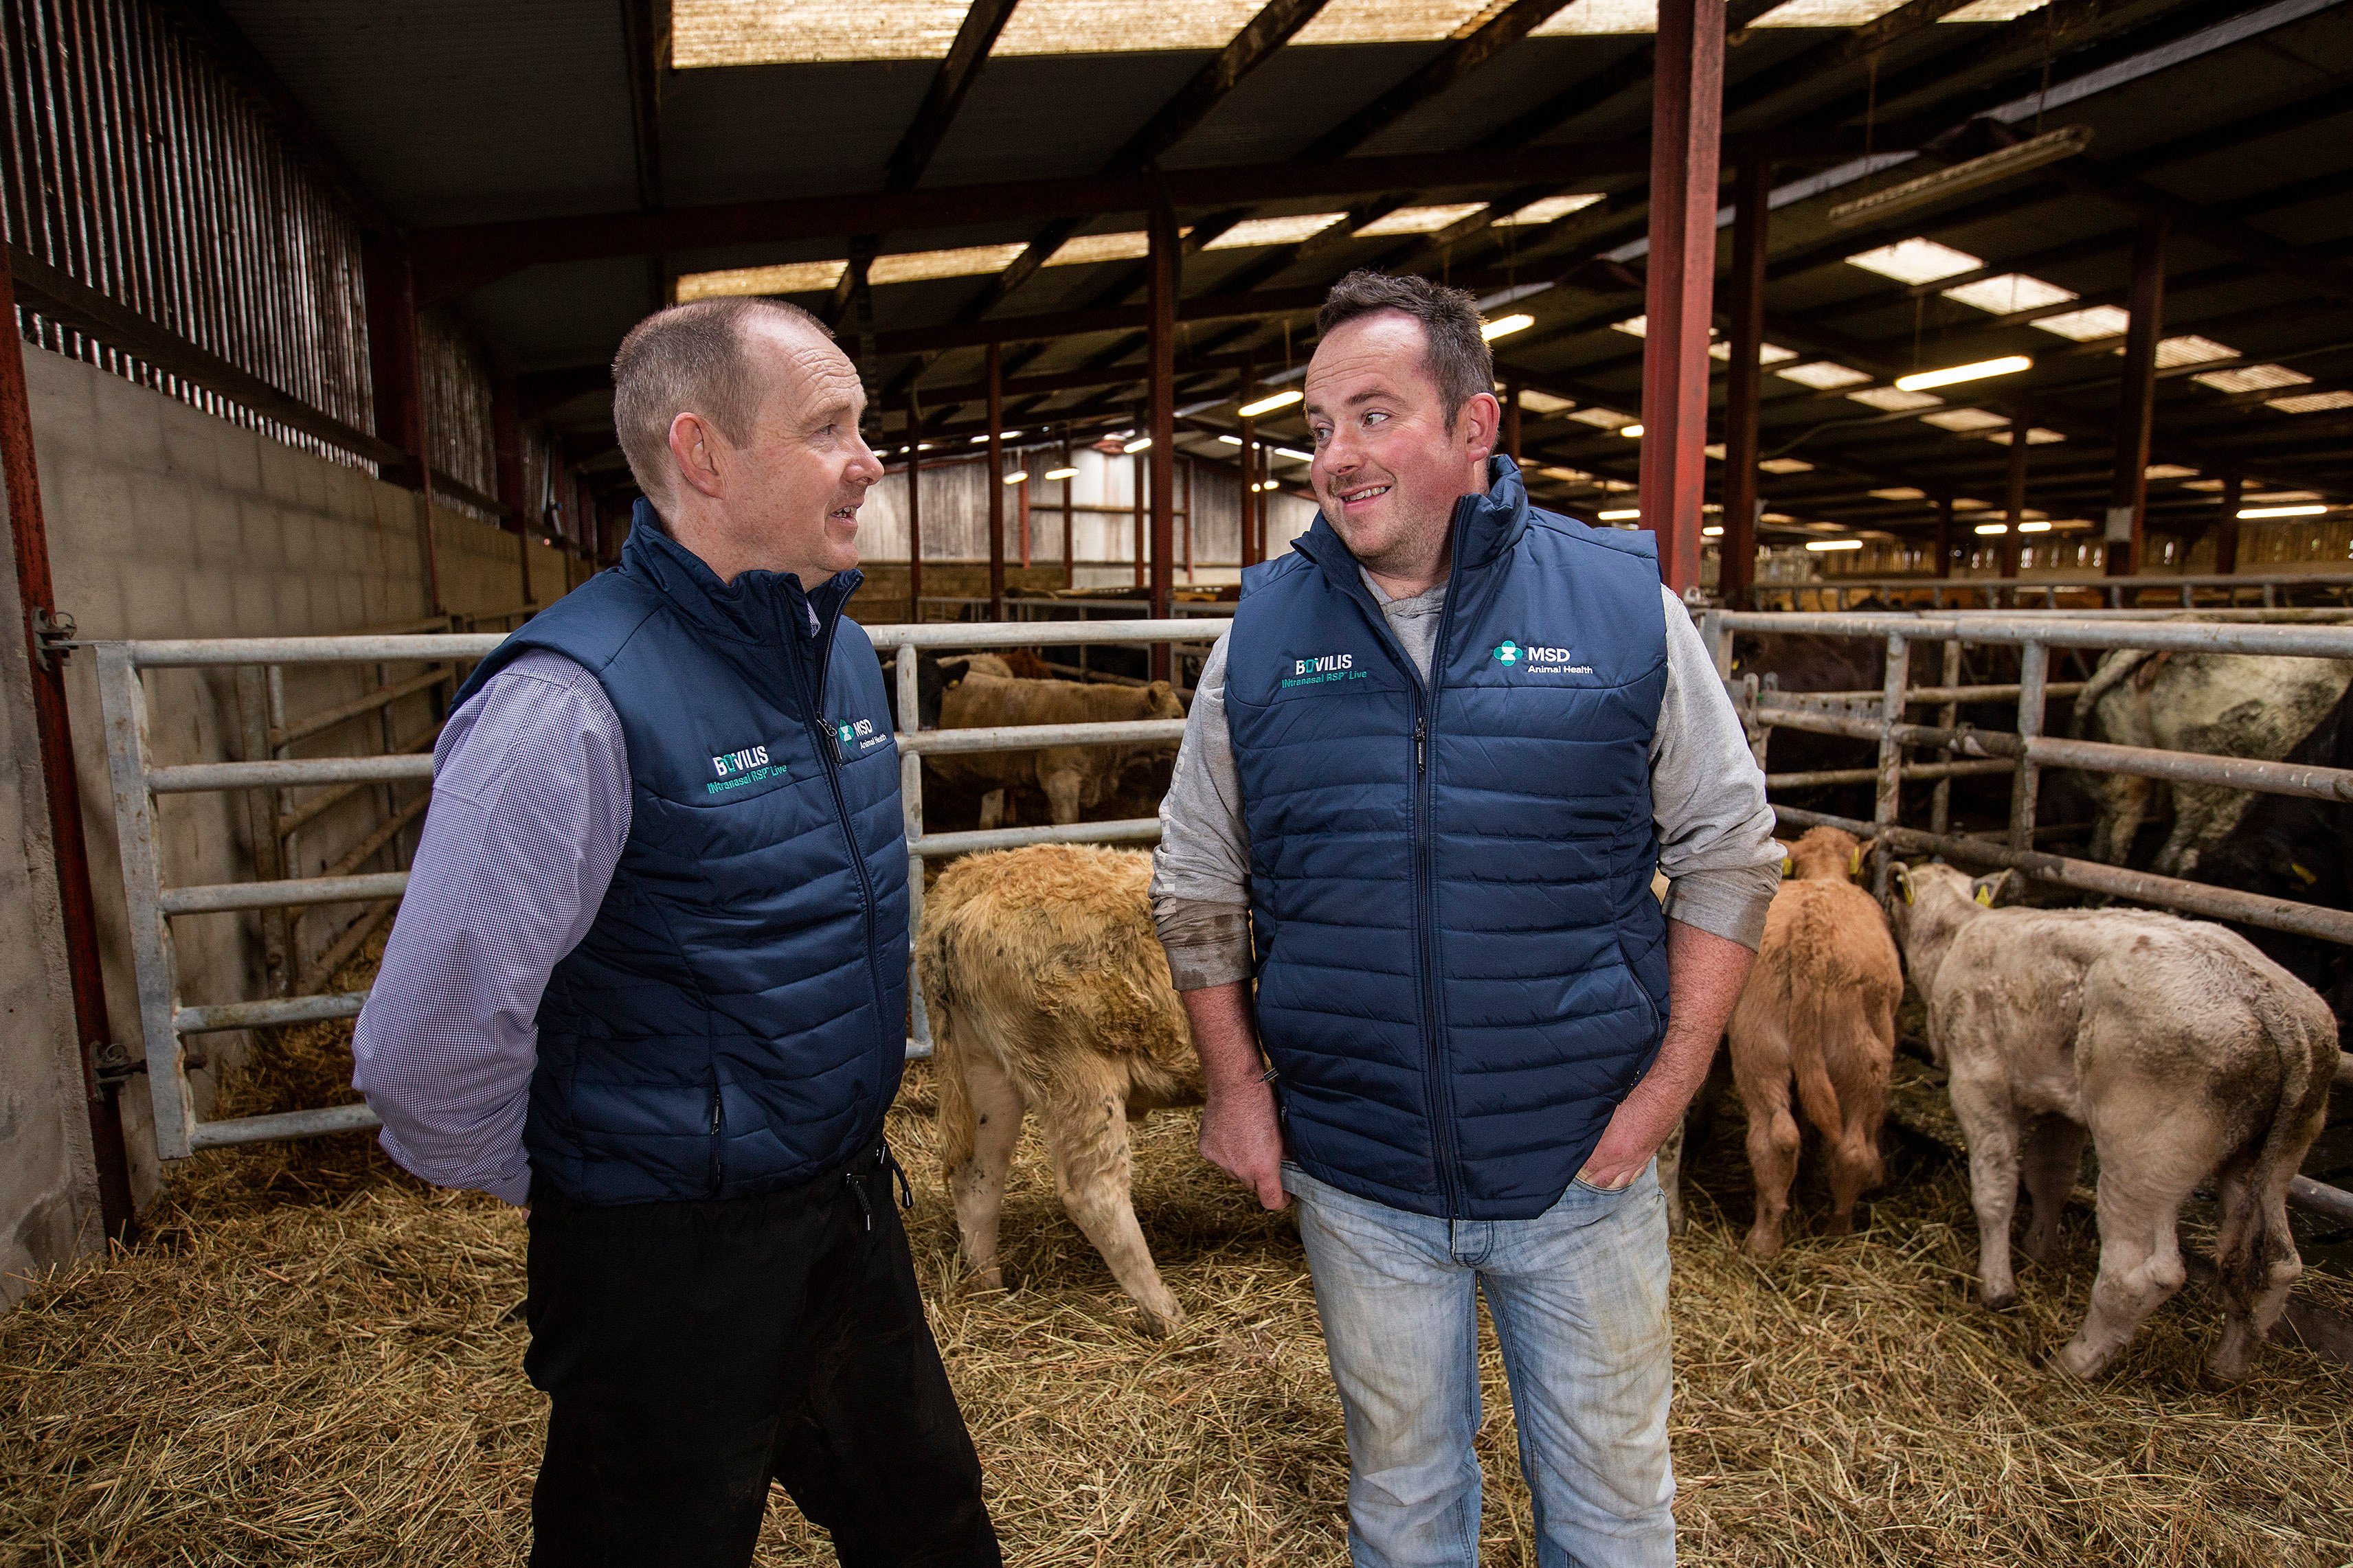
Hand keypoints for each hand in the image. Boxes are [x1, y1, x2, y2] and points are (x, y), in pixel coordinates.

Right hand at [1199, 1078, 1287, 1210]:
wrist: (1235, 1085)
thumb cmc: (1264, 1104)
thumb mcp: (1283, 1132)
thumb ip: (1285, 1154)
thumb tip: (1288, 1162)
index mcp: (1262, 1168)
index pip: (1271, 1202)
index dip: (1281, 1201)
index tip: (1285, 1194)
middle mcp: (1239, 1170)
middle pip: (1251, 1184)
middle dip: (1258, 1175)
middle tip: (1263, 1156)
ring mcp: (1220, 1161)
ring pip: (1233, 1172)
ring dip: (1240, 1163)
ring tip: (1244, 1139)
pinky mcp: (1206, 1151)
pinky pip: (1219, 1159)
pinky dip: (1224, 1151)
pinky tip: (1230, 1133)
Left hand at [1576, 1094, 1675, 1190]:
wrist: (1662, 1098)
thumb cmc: (1633, 1100)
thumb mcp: (1606, 1113)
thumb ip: (1592, 1128)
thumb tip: (1578, 1133)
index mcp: (1609, 1150)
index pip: (1587, 1167)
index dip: (1577, 1166)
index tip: (1571, 1162)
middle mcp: (1623, 1161)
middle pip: (1601, 1180)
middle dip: (1589, 1180)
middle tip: (1580, 1176)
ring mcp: (1637, 1161)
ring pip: (1619, 1182)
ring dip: (1607, 1183)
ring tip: (1596, 1181)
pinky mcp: (1648, 1158)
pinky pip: (1634, 1175)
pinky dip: (1625, 1179)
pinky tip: (1619, 1178)